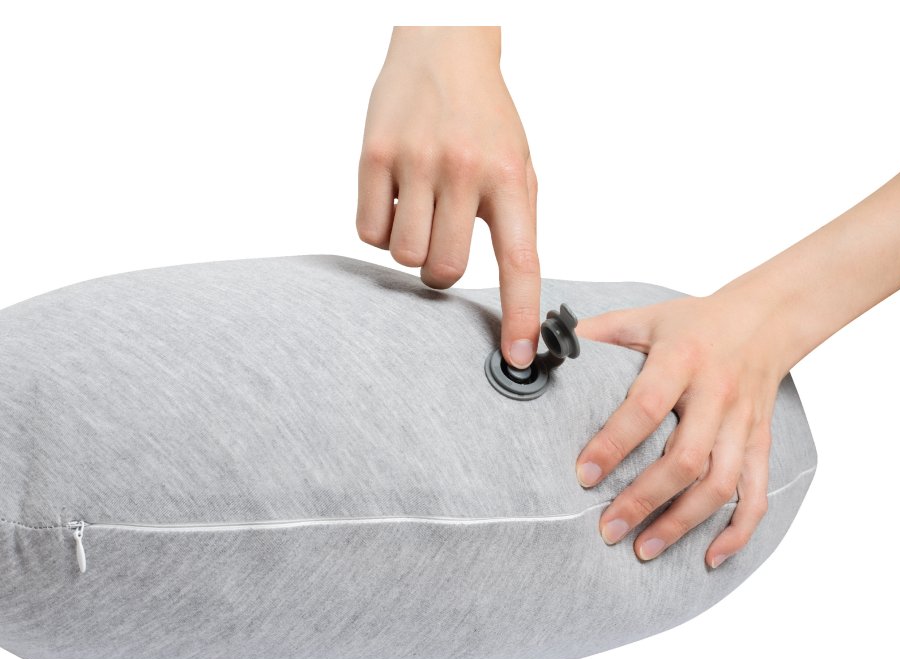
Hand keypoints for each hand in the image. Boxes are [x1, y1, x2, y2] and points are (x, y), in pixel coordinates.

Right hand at [357, 26, 540, 367]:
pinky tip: (395, 197)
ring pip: (404, 257)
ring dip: (410, 249)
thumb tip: (512, 297)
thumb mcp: (518, 167)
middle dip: (442, 270)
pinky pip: (369, 233)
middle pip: (445, 269)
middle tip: (444, 238)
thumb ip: (514, 226)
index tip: (517, 356)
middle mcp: (464, 170)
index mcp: (511, 178)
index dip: (519, 314)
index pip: (519, 261)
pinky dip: (380, 229)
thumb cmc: (484, 120)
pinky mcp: (373, 155)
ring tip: (420, 210)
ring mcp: (416, 161)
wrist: (442, 49)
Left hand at [574, 291, 789, 567]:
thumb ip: (597, 334)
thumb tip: (539, 349)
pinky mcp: (760, 442)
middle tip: (607, 531)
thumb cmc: (694, 323)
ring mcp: (742, 423)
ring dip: (683, 523)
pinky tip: (710, 557)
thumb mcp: (644, 317)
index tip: (582, 477)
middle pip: (686, 458)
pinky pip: (756, 493)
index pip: (647, 407)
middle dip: (645, 500)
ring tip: (644, 550)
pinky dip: (738, 531)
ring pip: (721, 484)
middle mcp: (716, 394)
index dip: (614, 444)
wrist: (766, 319)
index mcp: (682, 359)